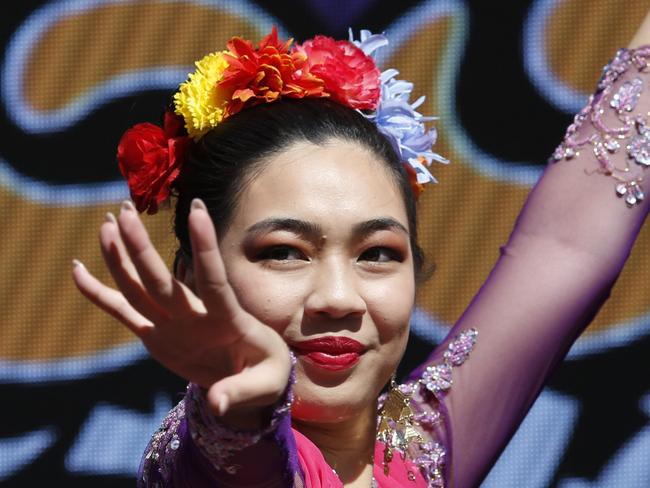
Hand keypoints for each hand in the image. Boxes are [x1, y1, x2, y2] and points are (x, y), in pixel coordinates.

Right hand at [72, 199, 290, 418]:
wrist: (251, 378)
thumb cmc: (265, 375)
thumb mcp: (264, 384)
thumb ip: (240, 392)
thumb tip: (218, 403)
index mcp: (228, 320)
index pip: (213, 280)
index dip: (205, 248)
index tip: (198, 211)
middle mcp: (196, 316)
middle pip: (162, 281)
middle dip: (142, 248)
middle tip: (124, 211)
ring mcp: (174, 324)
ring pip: (141, 288)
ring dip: (122, 258)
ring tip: (107, 223)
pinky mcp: (157, 335)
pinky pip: (125, 311)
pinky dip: (100, 294)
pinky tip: (78, 271)